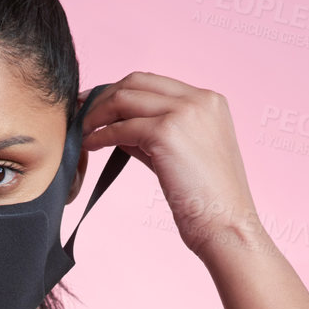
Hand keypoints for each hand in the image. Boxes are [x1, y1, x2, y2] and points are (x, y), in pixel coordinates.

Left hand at [78, 72, 260, 257]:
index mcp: (209, 101)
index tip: (97, 103)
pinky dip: (102, 135)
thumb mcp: (183, 157)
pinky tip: (91, 146)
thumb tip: (120, 128)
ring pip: (126, 98)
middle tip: (81, 112)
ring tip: (83, 131)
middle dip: (104, 95)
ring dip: (98, 113)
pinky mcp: (167, 133)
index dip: (121, 90)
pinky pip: (122, 127)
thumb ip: (155, 137)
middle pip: (137, 81)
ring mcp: (184, 113)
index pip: (155, 82)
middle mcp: (199, 100)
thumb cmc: (208, 203)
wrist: (227, 226)